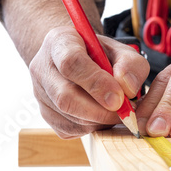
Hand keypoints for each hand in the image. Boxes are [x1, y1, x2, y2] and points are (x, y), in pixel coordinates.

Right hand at [29, 26, 149, 137]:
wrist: (77, 59)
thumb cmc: (99, 53)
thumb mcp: (120, 49)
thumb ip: (130, 64)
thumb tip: (127, 89)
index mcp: (60, 41)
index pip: (70, 62)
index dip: (96, 83)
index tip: (119, 97)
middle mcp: (43, 67)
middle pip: (65, 96)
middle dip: (99, 110)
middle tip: (123, 112)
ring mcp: (40, 92)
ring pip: (68, 116)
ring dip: (98, 120)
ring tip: (115, 110)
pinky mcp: (45, 114)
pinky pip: (69, 129)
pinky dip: (91, 127)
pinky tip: (101, 114)